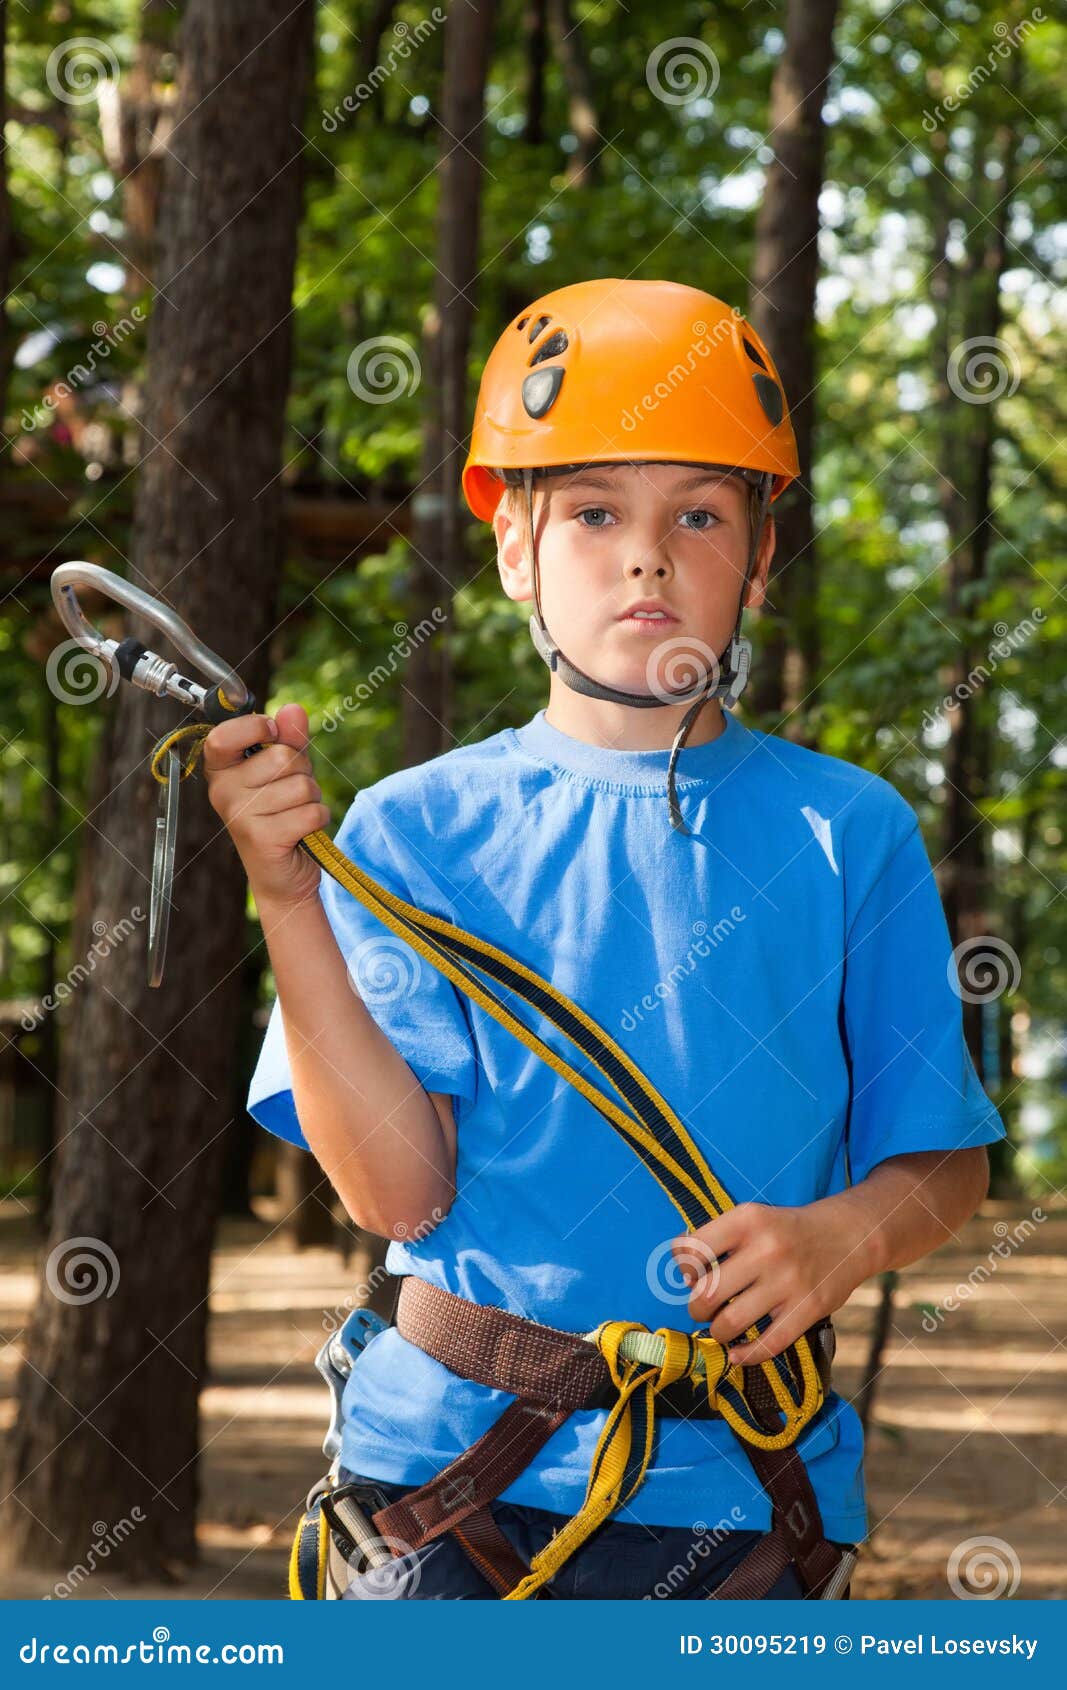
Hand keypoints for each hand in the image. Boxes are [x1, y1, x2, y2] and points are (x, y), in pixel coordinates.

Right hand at [203, 702, 328, 910]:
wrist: (283, 875)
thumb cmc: (282, 814)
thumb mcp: (287, 770)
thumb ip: (290, 738)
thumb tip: (293, 710)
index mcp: (221, 769)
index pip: (224, 734)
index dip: (256, 726)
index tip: (272, 732)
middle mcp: (223, 791)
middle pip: (282, 756)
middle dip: (302, 772)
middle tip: (292, 794)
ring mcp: (239, 816)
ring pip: (302, 785)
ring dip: (312, 798)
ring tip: (295, 814)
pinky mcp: (261, 838)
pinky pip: (311, 812)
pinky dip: (318, 819)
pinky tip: (302, 832)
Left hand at [669, 1195, 875, 1364]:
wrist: (848, 1235)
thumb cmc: (786, 1230)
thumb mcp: (753, 1218)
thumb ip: (719, 1239)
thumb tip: (684, 1278)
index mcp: (748, 1220)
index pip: (693, 1250)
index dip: (683, 1269)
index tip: (692, 1276)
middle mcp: (767, 1249)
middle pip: (707, 1294)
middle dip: (697, 1308)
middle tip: (704, 1308)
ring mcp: (789, 1281)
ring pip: (730, 1323)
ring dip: (717, 1332)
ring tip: (721, 1327)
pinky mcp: (809, 1308)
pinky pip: (768, 1344)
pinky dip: (745, 1355)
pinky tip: (737, 1353)